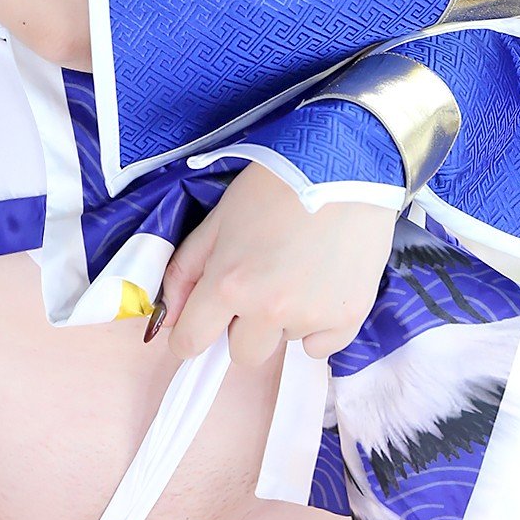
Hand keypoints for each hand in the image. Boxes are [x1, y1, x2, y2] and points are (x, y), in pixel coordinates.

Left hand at [156, 163, 396, 366]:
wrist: (344, 166)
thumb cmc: (277, 185)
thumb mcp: (219, 220)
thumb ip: (187, 270)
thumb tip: (169, 316)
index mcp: (229, 284)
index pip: (192, 342)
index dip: (191, 336)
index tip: (200, 327)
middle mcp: (269, 309)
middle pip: (243, 353)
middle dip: (244, 327)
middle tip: (260, 285)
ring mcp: (312, 316)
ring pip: (285, 341)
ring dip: (285, 319)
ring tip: (300, 269)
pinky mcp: (349, 317)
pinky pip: (322, 346)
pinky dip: (320, 324)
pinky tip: (324, 283)